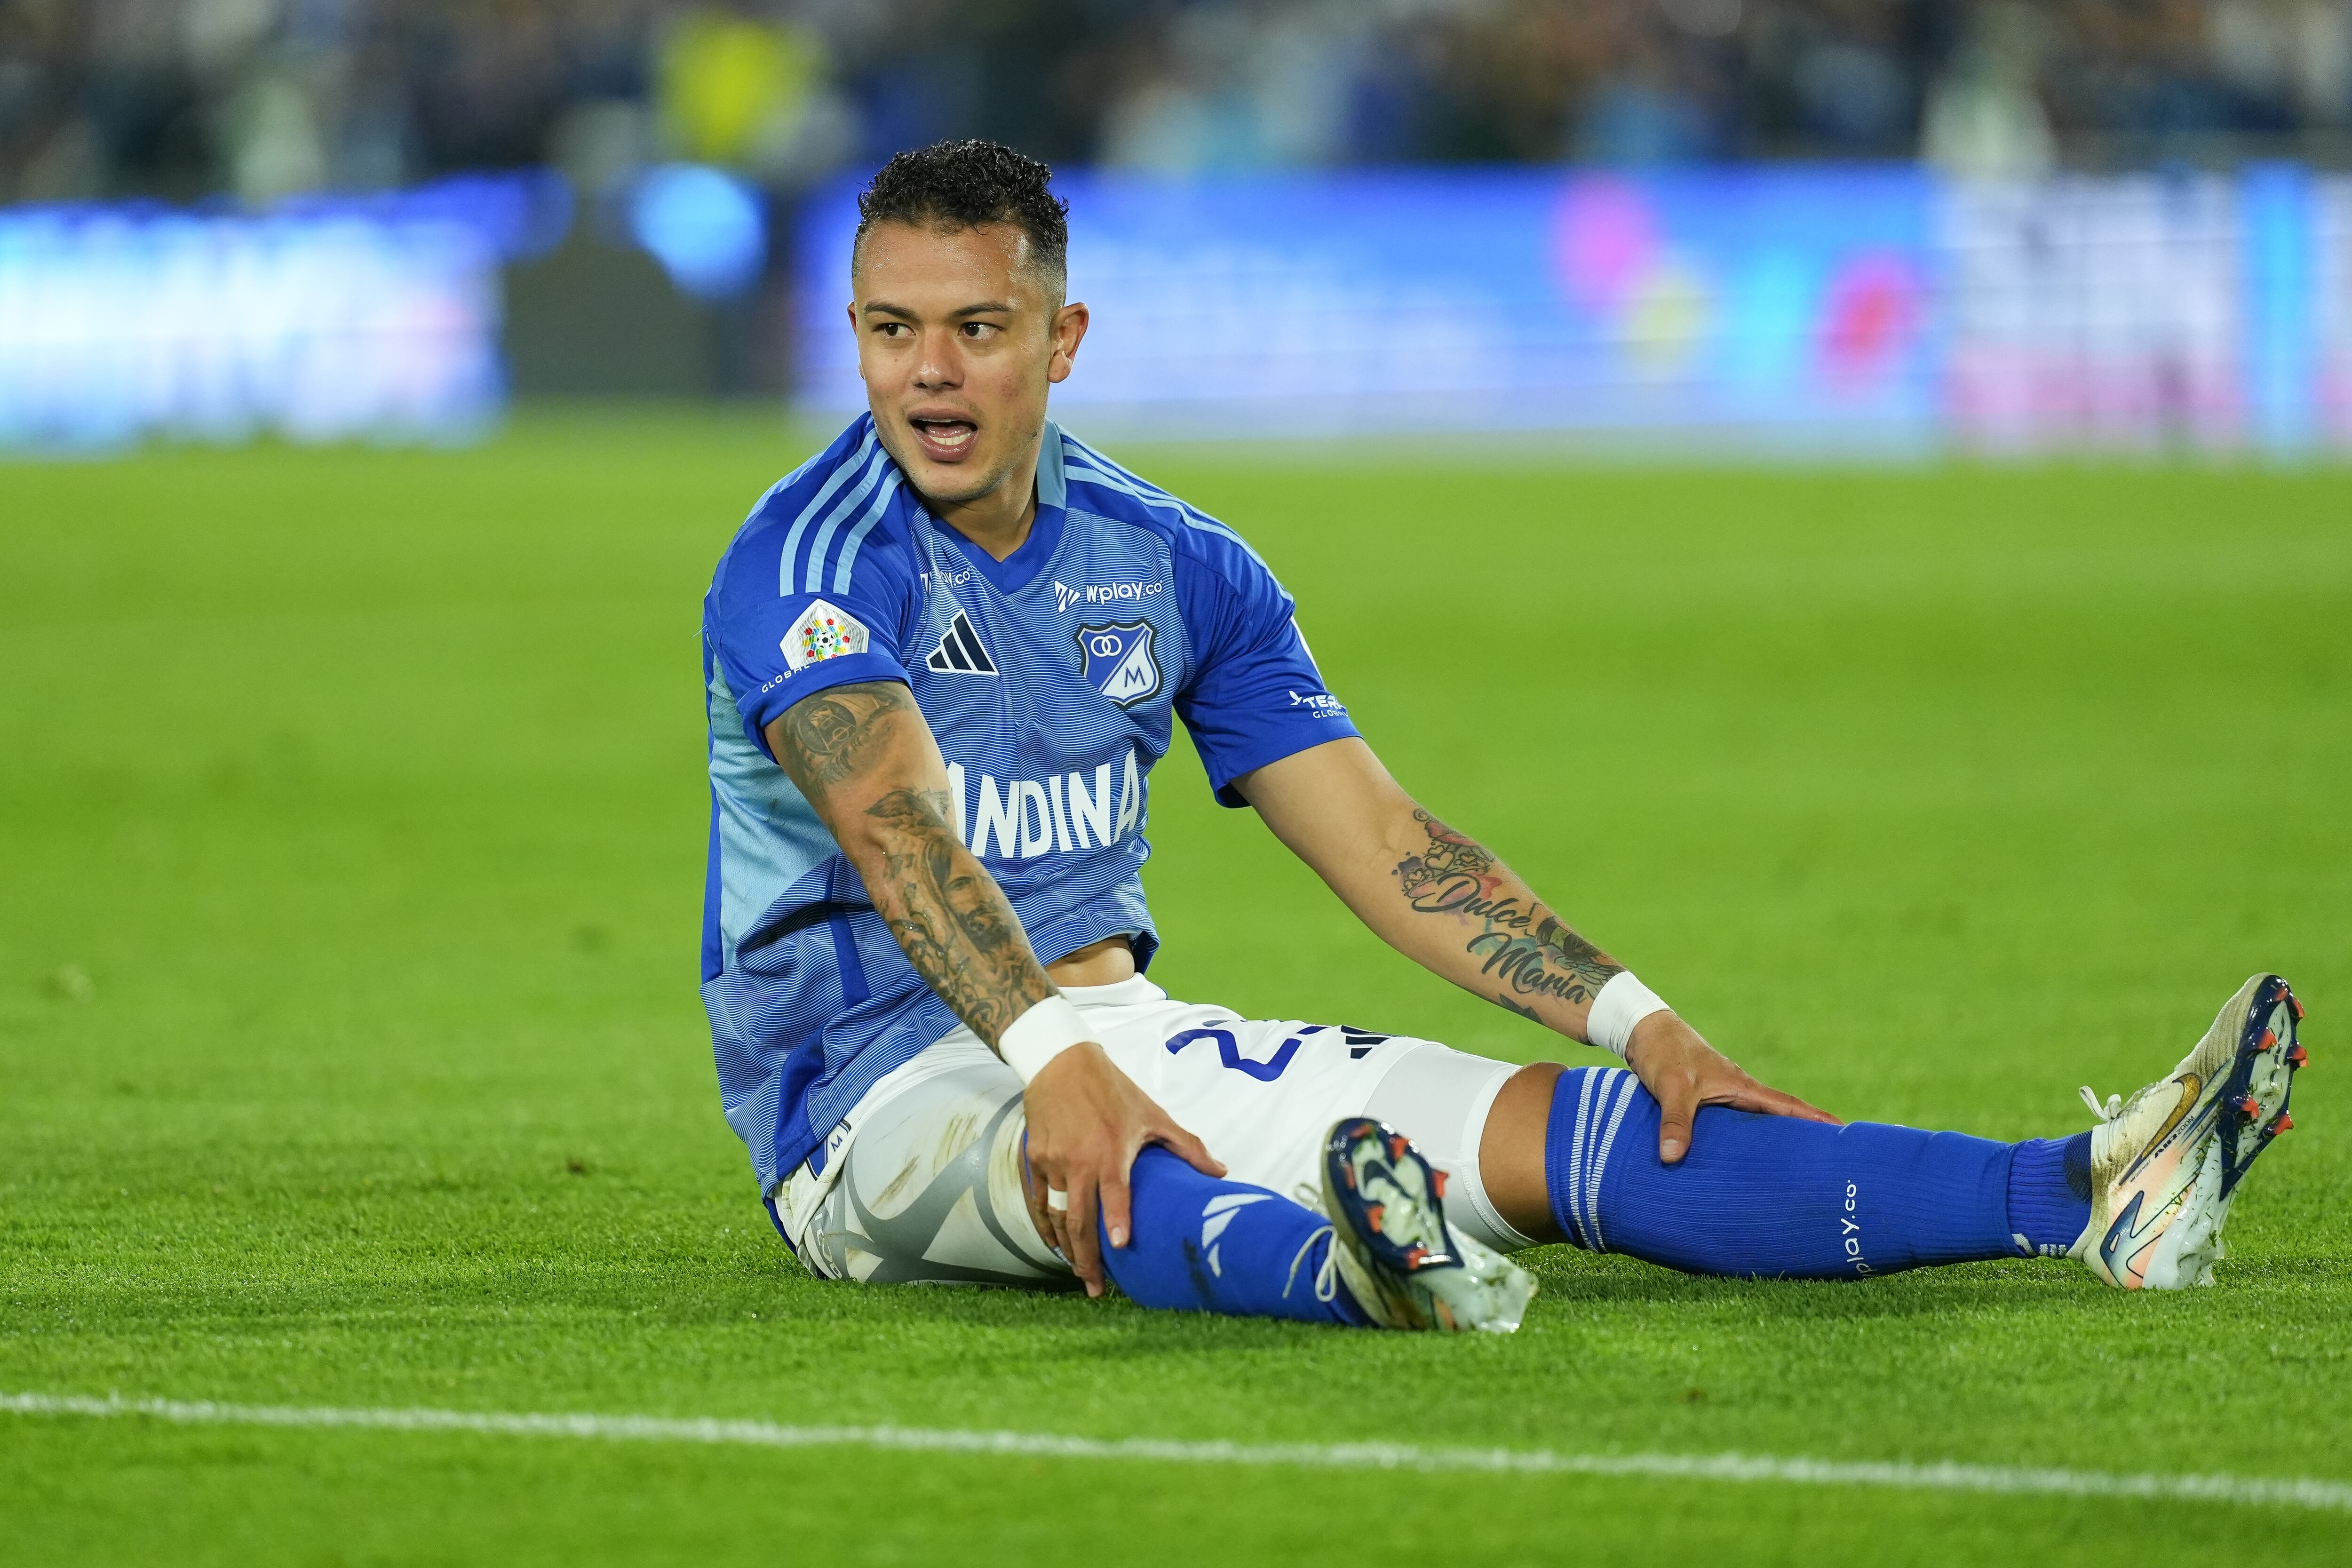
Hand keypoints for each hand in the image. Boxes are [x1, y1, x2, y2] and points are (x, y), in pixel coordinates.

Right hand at [1020, 1041, 1225, 1295]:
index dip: (1117, 1220)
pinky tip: (1055, 1244)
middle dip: (1087, 1257)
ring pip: (1056, 1215)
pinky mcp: (1035, 1159)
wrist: (1061, 1063)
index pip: (1114, 1192)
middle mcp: (1078, 1160)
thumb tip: (1221, 1173)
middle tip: (1095, 1286)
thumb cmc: (1112, 1091)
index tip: (1120, 1248)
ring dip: (1066, 1248)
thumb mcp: (1153, 1115)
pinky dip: (1045, 1226)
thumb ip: (1187, 1147)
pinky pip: (1038, 1201)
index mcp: (1110, 1150)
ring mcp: (1052, 1161)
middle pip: (1079, 1218)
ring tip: (1077, 1272)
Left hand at [1624, 1012, 1838, 1163]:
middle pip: (1779, 1117)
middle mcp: (1738, 1091)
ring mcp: (1723, 1096)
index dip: (1815, 1119)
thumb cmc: (1664, 1053)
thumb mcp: (1671, 1088)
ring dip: (1773, 1141)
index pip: (1787, 1105)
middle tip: (1829, 1164)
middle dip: (1803, 1137)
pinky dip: (1743, 1141)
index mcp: (1742, 1086)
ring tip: (1792, 1170)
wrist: (1643, 1031)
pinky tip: (1740, 1160)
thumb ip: (1675, 1122)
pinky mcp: (1706, 1101)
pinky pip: (1733, 1125)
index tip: (1844, 1132)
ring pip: (1756, 1123)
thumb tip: (1673, 1158)